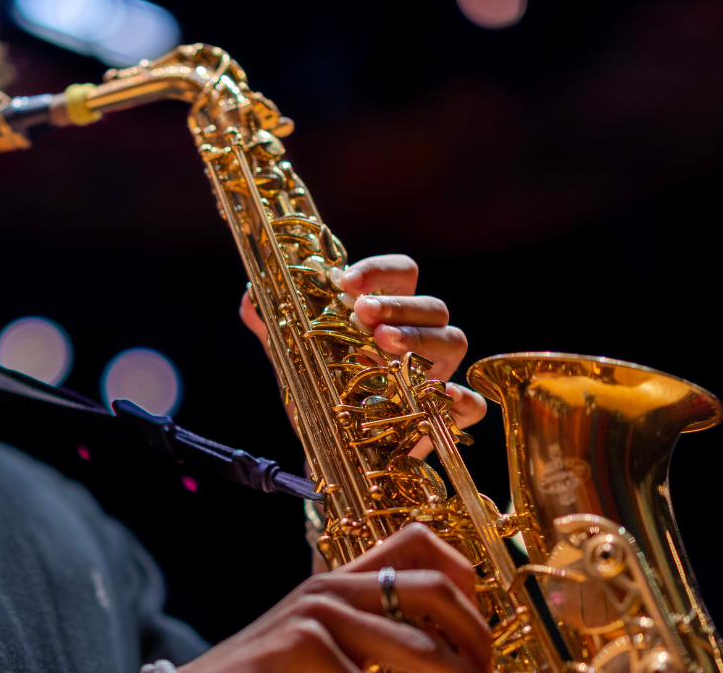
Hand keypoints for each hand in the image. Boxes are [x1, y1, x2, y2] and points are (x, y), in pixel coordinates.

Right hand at [177, 524, 493, 672]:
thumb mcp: (322, 651)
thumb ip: (371, 643)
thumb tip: (451, 660)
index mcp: (341, 584)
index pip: (419, 543)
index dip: (467, 580)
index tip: (483, 636)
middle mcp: (331, 590)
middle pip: (434, 593)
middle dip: (475, 644)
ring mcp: (313, 617)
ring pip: (416, 651)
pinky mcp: (296, 647)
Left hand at [241, 254, 487, 454]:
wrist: (327, 452)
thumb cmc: (319, 392)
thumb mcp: (291, 358)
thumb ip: (271, 325)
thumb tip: (250, 296)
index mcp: (387, 312)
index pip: (402, 273)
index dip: (379, 270)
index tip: (344, 281)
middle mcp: (418, 337)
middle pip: (432, 305)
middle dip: (399, 305)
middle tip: (363, 316)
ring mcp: (436, 374)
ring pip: (454, 340)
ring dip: (421, 337)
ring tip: (384, 344)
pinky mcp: (445, 417)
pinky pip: (472, 404)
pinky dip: (462, 397)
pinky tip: (437, 394)